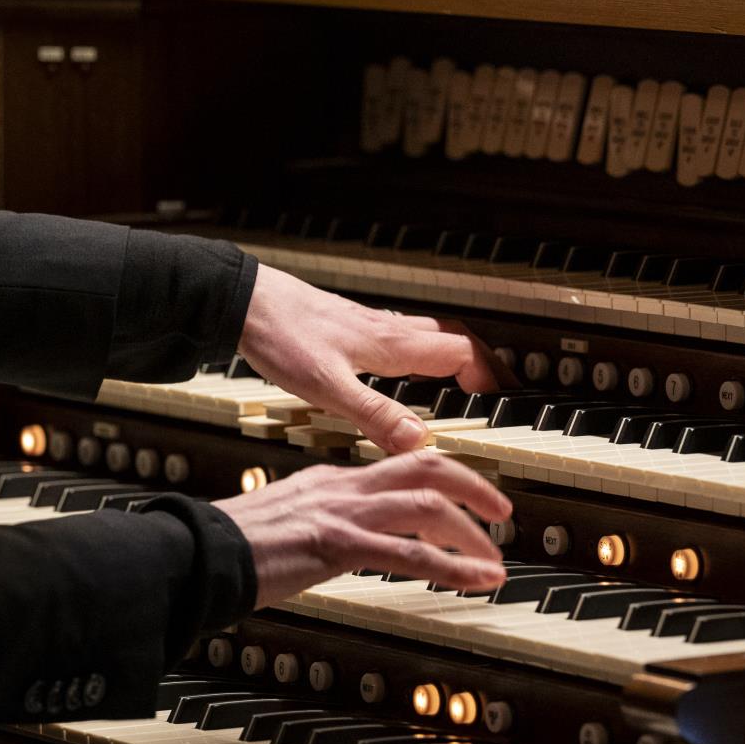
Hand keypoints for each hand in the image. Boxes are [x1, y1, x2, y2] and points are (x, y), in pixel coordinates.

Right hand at [213, 450, 511, 609]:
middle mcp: (341, 486)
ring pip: (428, 506)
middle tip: (502, 513)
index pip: (400, 467)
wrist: (192, 554)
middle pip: (426, 467)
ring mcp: (340, 512)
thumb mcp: (284, 525)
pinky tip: (476, 582)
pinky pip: (409, 553)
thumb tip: (341, 541)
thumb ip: (319, 526)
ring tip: (496, 560)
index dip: (445, 481)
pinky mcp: (336, 543)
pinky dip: (452, 568)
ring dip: (471, 533)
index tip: (469, 501)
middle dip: (474, 486)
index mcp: (329, 481)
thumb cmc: (226, 549)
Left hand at [237, 265, 512, 453]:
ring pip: (423, 335)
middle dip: (478, 363)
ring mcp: (365, 325)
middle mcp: (385, 330)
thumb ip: (376, 415)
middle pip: (450, 340)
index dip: (486, 377)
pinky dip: (413, 352)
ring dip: (447, 354)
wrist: (243, 302)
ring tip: (457, 379)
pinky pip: (395, 335)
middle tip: (494, 388)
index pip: (460, 355)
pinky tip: (394, 366)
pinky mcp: (344, 325)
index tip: (501, 400)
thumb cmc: (280, 336)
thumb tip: (421, 441)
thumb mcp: (328, 387)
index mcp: (391, 345)